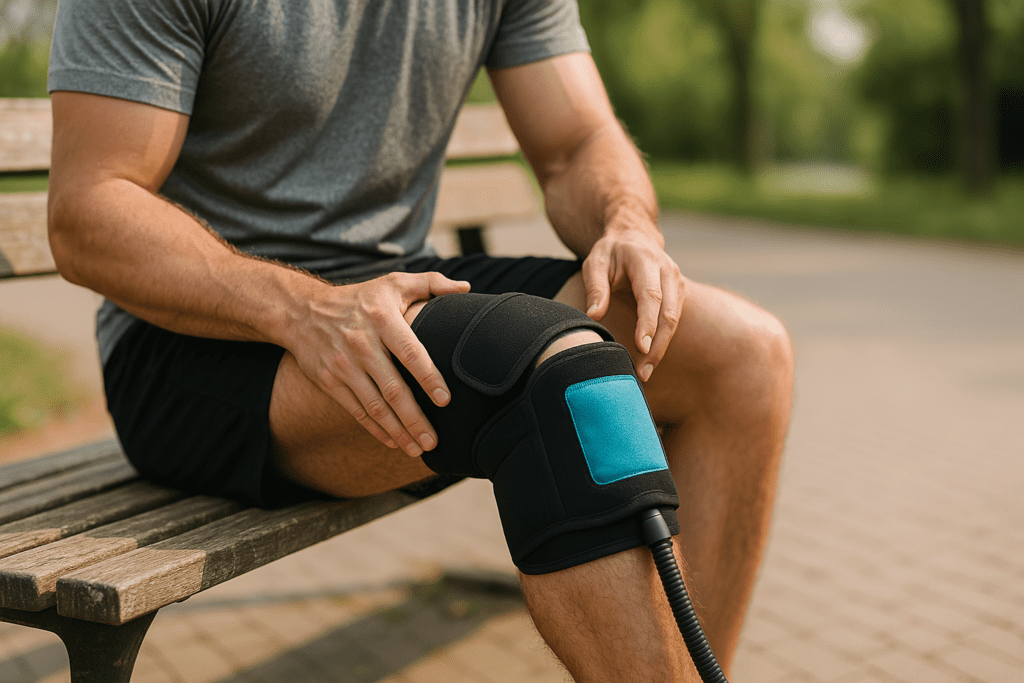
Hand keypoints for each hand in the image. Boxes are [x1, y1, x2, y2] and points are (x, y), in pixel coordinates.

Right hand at [287, 271, 470, 455]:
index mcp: (382, 318)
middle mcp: (361, 343)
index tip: (445, 400)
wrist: (302, 311)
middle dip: (415, 418)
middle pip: (393, 388)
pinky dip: (376, 430)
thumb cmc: (360, 298)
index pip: (410, 352)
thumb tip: (465, 288)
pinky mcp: (330, 381)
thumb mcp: (393, 282)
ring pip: (375, 406)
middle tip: (434, 440)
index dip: (429, 377)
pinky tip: (394, 442)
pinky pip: (357, 411)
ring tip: (418, 449)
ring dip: (398, 431)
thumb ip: (431, 283)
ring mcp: (343, 365)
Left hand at [582, 223, 684, 382]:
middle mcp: (667, 271)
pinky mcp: (678, 294)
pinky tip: (650, 360)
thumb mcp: (595, 262)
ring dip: (661, 348)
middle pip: (668, 313)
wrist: (633, 238)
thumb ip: (595, 287)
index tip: (641, 348)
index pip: (651, 295)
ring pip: (674, 321)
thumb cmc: (610, 252)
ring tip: (645, 372)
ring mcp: (677, 282)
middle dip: (657, 345)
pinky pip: (673, 321)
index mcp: (645, 260)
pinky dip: (662, 342)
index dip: (648, 323)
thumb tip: (593, 315)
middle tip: (644, 371)